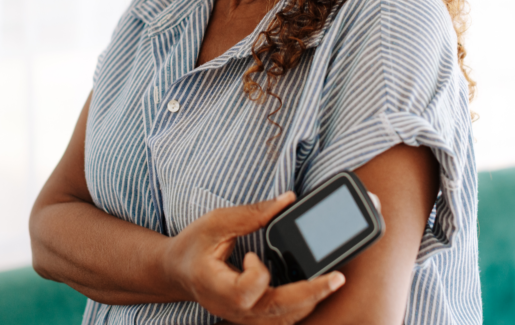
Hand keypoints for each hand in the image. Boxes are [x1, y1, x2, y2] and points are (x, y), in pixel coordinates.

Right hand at [162, 192, 345, 324]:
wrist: (176, 271)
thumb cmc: (192, 246)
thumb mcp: (215, 222)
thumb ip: (251, 214)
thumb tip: (287, 200)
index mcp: (216, 288)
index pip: (247, 292)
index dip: (257, 273)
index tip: (252, 254)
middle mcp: (232, 310)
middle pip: (276, 312)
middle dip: (310, 294)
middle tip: (338, 277)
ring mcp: (243, 318)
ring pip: (283, 320)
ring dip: (309, 301)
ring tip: (331, 281)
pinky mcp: (252, 317)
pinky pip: (281, 319)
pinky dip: (300, 306)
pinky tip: (315, 288)